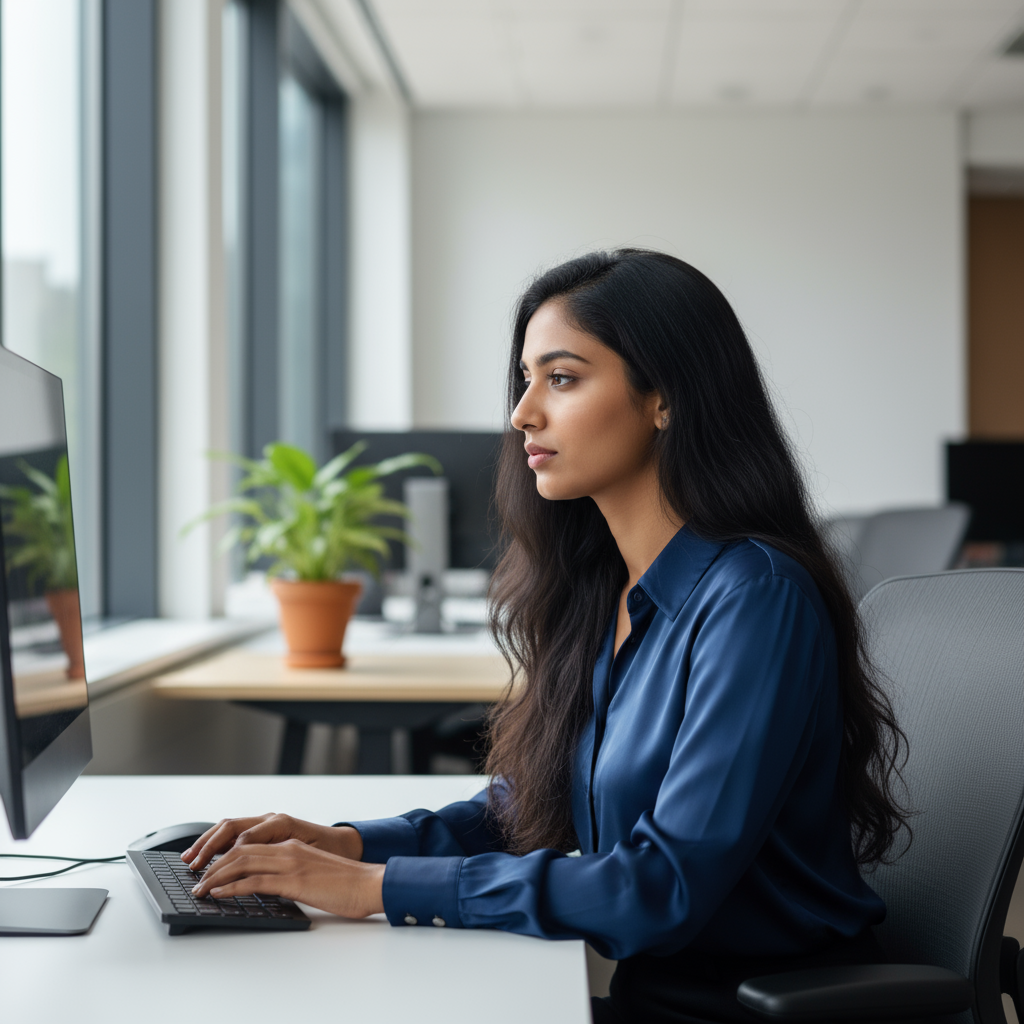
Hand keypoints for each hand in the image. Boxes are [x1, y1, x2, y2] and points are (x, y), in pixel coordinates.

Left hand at [189, 839, 385, 917]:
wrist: (369, 884)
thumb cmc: (345, 883)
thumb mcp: (312, 873)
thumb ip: (289, 874)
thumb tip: (266, 887)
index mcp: (291, 845)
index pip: (248, 844)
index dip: (222, 853)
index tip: (205, 866)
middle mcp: (288, 848)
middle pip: (238, 850)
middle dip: (211, 863)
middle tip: (193, 877)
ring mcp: (290, 862)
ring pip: (241, 862)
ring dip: (215, 876)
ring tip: (199, 889)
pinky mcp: (294, 880)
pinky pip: (255, 880)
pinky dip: (232, 887)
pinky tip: (218, 894)